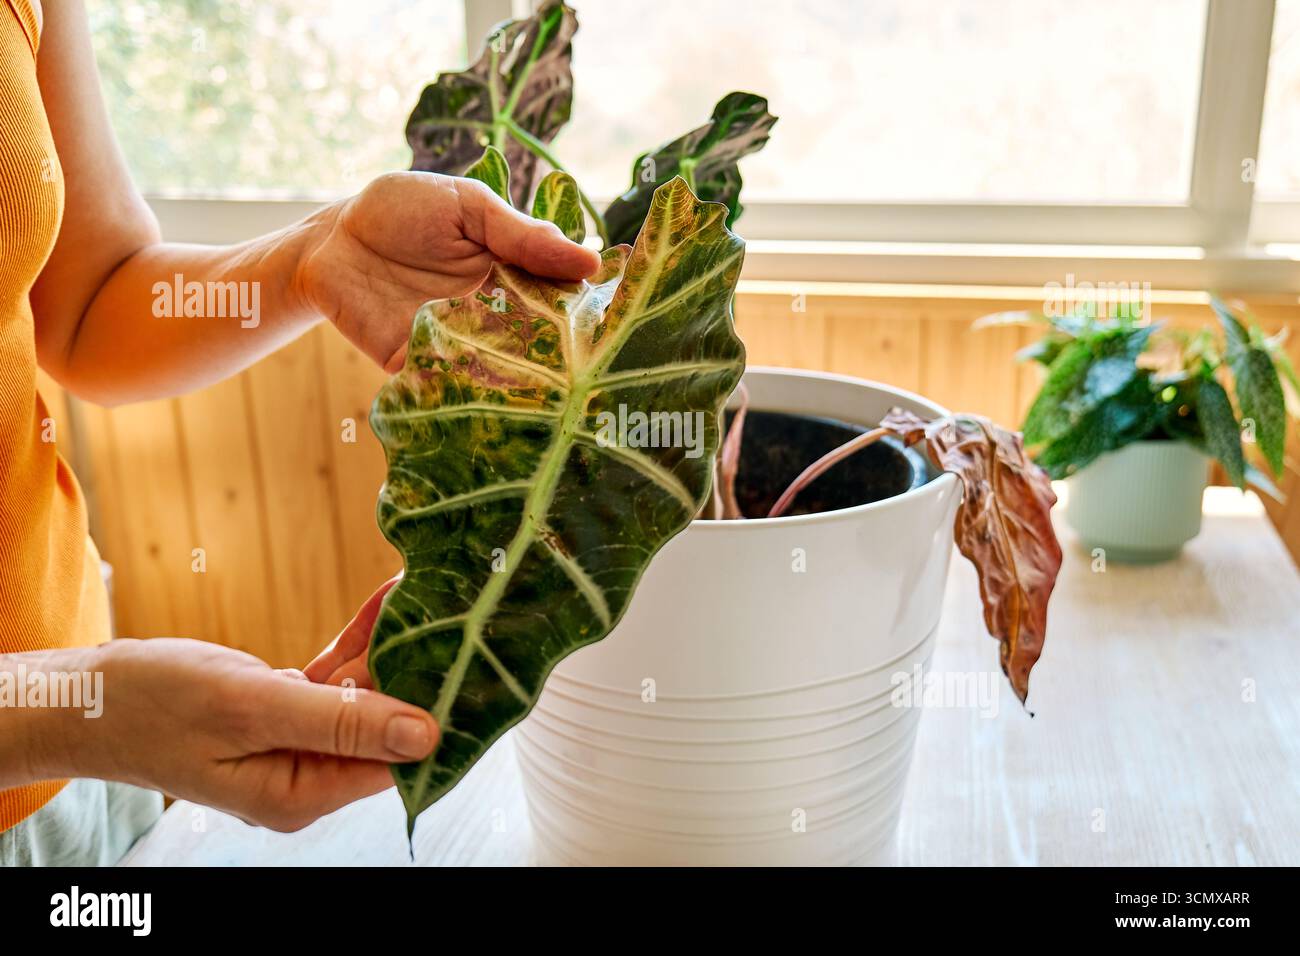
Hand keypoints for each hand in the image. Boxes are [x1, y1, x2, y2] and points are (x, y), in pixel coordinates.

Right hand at [28, 595, 437, 832]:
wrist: (86, 697)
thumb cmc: (153, 705)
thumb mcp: (248, 707)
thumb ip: (338, 723)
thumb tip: (423, 736)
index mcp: (301, 792)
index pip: (394, 761)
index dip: (434, 712)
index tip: (468, 661)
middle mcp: (307, 776)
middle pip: (385, 726)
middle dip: (419, 670)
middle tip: (458, 610)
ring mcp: (295, 745)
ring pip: (363, 697)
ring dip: (391, 647)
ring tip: (429, 593)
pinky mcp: (283, 716)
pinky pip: (334, 680)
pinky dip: (356, 644)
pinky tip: (384, 601)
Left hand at [295, 171, 601, 371]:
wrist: (330, 238)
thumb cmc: (403, 210)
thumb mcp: (469, 207)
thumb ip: (522, 234)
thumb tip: (590, 261)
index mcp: (515, 279)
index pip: (561, 304)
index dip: (586, 317)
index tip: (613, 327)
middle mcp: (494, 320)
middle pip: (538, 350)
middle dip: (561, 363)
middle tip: (588, 374)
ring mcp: (457, 347)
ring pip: (498, 376)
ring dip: (521, 387)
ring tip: (547, 397)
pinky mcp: (416, 368)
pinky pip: (445, 389)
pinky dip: (462, 396)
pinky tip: (484, 405)